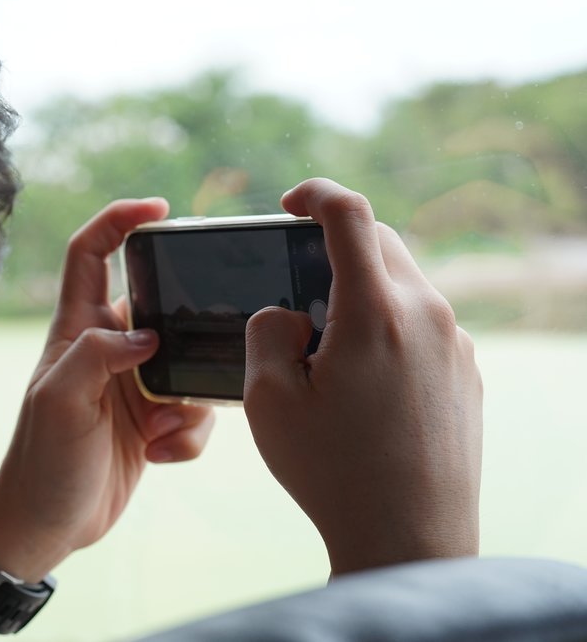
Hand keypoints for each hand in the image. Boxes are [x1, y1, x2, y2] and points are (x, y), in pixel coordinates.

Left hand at [0, 198, 214, 581]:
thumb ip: (95, 356)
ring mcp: (133, 386)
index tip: (160, 209)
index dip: (119, 220)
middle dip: (188, 329)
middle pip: (163, 308)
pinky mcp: (153, 421)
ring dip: (190, 400)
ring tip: (162, 434)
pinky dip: (189, 435)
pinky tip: (162, 456)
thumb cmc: (41, 464)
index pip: (91, 255)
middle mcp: (108, 351)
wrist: (48, 527)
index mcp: (77, 332)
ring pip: (189, 363)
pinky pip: (193, 410)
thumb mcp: (59, 404)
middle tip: (206, 348)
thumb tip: (146, 334)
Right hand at [244, 178, 482, 575]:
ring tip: (327, 347)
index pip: (350, 215)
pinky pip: (424, 325)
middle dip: (336, 247)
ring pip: (405, 286)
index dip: (315, 194)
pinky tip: (362, 380)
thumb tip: (288, 313)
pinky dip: (389, 327)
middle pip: (382, 245)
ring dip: (363, 292)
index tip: (291, 204)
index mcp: (375, 312)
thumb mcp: (267, 400)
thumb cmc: (333, 472)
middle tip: (298, 284)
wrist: (410, 539)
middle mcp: (427, 316)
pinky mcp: (467, 375)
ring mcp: (456, 346)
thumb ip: (266, 332)